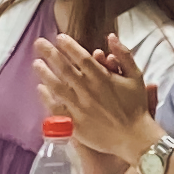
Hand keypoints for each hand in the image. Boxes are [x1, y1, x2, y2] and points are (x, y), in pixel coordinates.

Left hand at [38, 31, 153, 147]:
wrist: (134, 137)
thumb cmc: (136, 106)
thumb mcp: (137, 76)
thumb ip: (124, 55)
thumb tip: (110, 37)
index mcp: (102, 78)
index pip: (80, 57)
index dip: (68, 45)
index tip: (59, 37)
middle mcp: (88, 90)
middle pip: (64, 68)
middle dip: (50, 52)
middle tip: (39, 43)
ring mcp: (79, 107)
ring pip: (57, 86)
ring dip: (45, 73)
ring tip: (36, 63)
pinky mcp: (75, 123)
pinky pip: (56, 108)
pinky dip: (46, 98)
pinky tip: (40, 89)